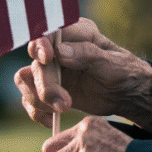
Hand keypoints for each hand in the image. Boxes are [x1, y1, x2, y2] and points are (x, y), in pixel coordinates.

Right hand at [14, 18, 151, 136]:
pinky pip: (28, 98)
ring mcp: (51, 68)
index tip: (47, 58)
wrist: (126, 94)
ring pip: (25, 80)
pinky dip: (36, 111)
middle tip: (65, 104)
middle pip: (36, 63)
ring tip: (63, 109)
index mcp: (77, 33)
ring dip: (39, 99)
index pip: (48, 32)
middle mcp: (58, 48)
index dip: (41, 44)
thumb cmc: (124, 72)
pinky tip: (52, 119)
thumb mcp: (113, 63)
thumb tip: (59, 51)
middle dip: (46, 85)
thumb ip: (89, 54)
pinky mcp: (47, 87)